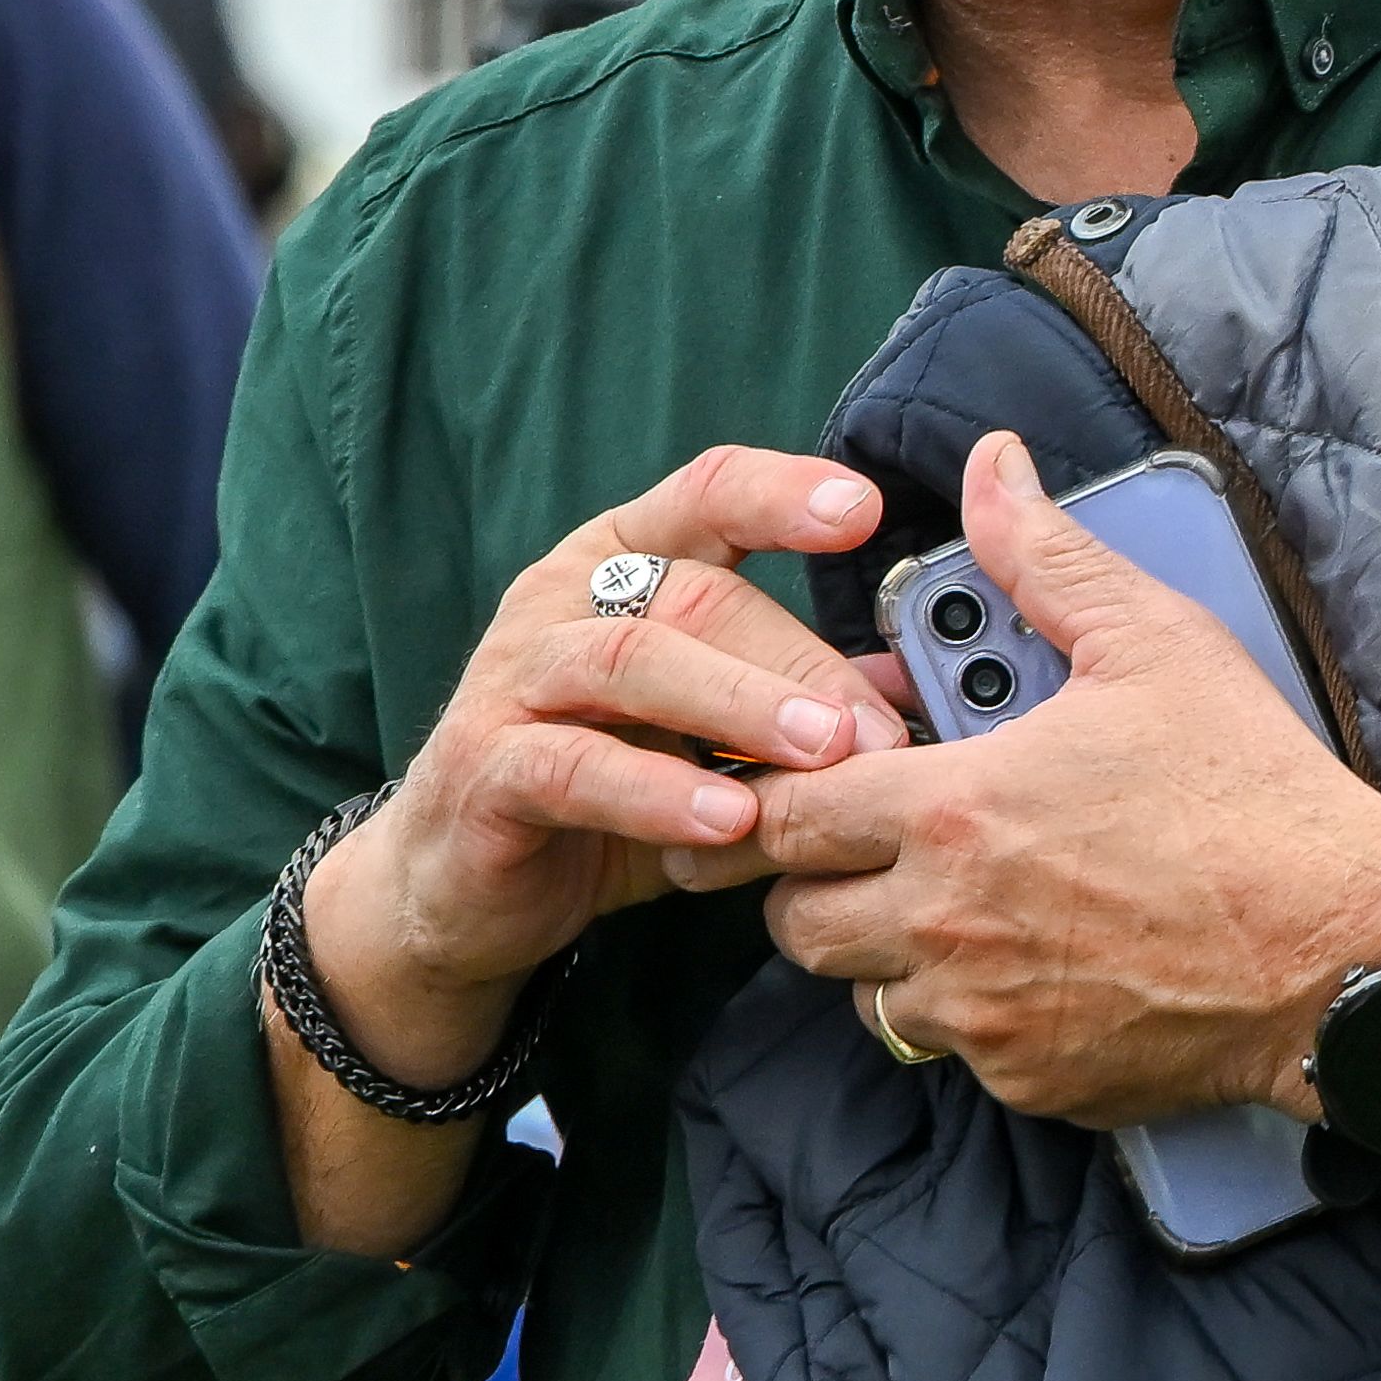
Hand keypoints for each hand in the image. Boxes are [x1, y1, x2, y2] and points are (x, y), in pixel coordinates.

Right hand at [310, 447, 889, 1053]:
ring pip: (631, 661)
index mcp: (620, 561)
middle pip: (693, 592)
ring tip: (820, 754)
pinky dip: (657, 792)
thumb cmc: (606, 788)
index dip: (782, 493)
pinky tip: (726, 823)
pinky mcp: (485, 767)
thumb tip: (916, 687)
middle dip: (796, 657)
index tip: (863, 510)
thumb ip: (797, 702)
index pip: (705, 494)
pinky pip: (574, 765)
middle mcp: (561, 598)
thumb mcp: (710, 736)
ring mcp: (513, 677)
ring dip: (736, 704)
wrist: (464, 888)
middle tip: (876, 728)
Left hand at [750, 428, 1380, 1125]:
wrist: (1346, 952)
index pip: (788, 814)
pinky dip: (968, 1014)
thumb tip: (990, 469)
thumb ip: (1045, 557)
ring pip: (864, 995)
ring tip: (952, 901)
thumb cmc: (1255, 796)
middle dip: (816, 879)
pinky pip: (951, 1051)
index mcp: (954, 812)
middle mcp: (946, 924)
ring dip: (885, 951)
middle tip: (870, 844)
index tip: (799, 783)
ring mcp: (984, 1016)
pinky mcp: (1029, 1080)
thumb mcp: (1154, 644)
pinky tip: (1028, 962)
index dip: (781, 795)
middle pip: (799, 921)